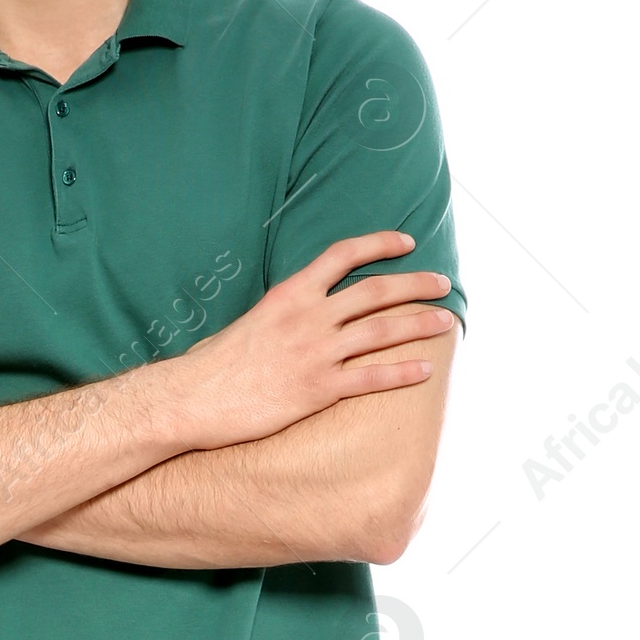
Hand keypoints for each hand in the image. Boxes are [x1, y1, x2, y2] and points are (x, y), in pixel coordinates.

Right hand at [171, 232, 457, 453]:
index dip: (379, 244)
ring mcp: (315, 353)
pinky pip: (371, 378)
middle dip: (415, 284)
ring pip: (382, 331)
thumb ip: (281, 315)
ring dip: (419, 324)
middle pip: (375, 291)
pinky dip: (401, 373)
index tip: (407, 242)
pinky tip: (424, 370)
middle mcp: (308, 317)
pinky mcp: (317, 390)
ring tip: (446, 322)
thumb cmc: (213, 365)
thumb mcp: (249, 322)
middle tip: (442, 283)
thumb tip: (297, 314)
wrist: (193, 397)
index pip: (343, 254)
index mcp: (290, 294)